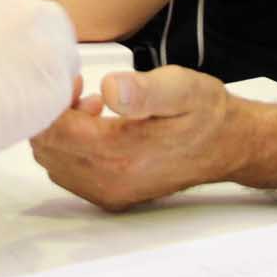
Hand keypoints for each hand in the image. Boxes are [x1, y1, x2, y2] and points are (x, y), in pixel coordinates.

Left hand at [30, 66, 231, 210]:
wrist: (229, 145)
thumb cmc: (205, 114)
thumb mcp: (180, 88)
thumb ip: (143, 90)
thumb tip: (112, 89)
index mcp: (117, 154)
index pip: (51, 131)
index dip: (52, 101)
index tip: (72, 80)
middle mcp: (108, 181)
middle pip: (47, 147)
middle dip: (54, 116)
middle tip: (80, 91)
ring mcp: (108, 192)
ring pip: (54, 161)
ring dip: (63, 132)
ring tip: (92, 108)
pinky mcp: (112, 196)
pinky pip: (70, 173)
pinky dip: (72, 148)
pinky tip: (98, 128)